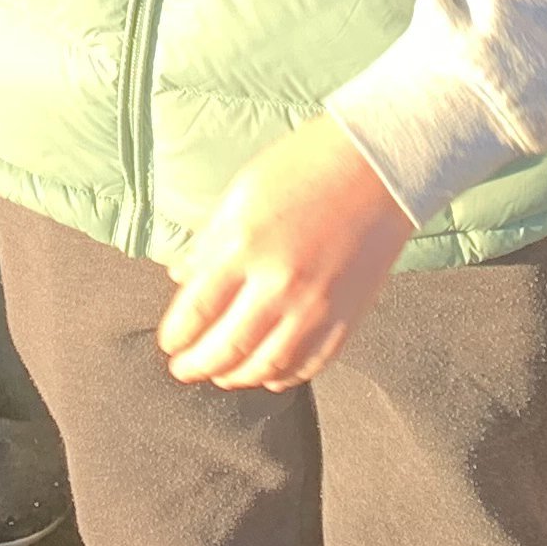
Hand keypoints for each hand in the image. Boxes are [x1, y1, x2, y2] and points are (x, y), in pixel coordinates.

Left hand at [157, 118, 415, 390]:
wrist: (377, 168)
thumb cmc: (306, 168)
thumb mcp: (241, 193)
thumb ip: (208, 241)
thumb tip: (182, 277)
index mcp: (245, 245)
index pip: (197, 310)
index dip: (177, 335)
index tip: (169, 343)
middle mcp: (279, 283)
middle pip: (227, 348)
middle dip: (198, 366)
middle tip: (184, 369)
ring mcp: (316, 306)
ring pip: (267, 366)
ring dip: (237, 377)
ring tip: (222, 374)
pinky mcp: (347, 317)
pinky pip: (310, 363)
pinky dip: (285, 376)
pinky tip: (270, 372)